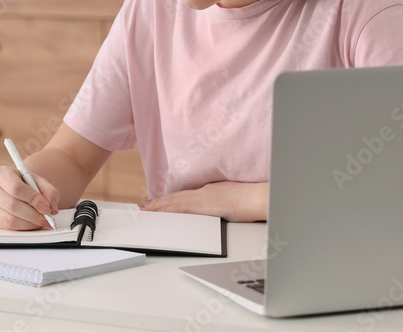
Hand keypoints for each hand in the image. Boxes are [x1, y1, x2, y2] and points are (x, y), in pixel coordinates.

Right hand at [0, 165, 60, 229]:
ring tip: (42, 221)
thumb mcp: (39, 182)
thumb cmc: (27, 184)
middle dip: (33, 214)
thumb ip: (49, 191)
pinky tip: (32, 223)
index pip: (16, 188)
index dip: (33, 199)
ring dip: (29, 223)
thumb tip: (52, 208)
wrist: (17, 188)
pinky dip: (24, 228)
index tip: (46, 207)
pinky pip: (8, 227)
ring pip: (9, 219)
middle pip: (12, 205)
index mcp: (1, 173)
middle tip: (47, 217)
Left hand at [138, 181, 266, 221]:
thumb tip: (216, 207)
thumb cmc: (251, 200)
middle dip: (158, 202)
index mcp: (209, 191)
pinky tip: (159, 213)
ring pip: (175, 201)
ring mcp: (203, 197)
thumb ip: (221, 202)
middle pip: (176, 197)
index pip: (184, 195)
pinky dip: (168, 210)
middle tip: (143, 205)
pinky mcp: (205, 205)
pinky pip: (182, 208)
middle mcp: (203, 192)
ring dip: (158, 206)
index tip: (157, 201)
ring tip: (145, 208)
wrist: (259, 197)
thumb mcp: (232, 199)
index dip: (169, 199)